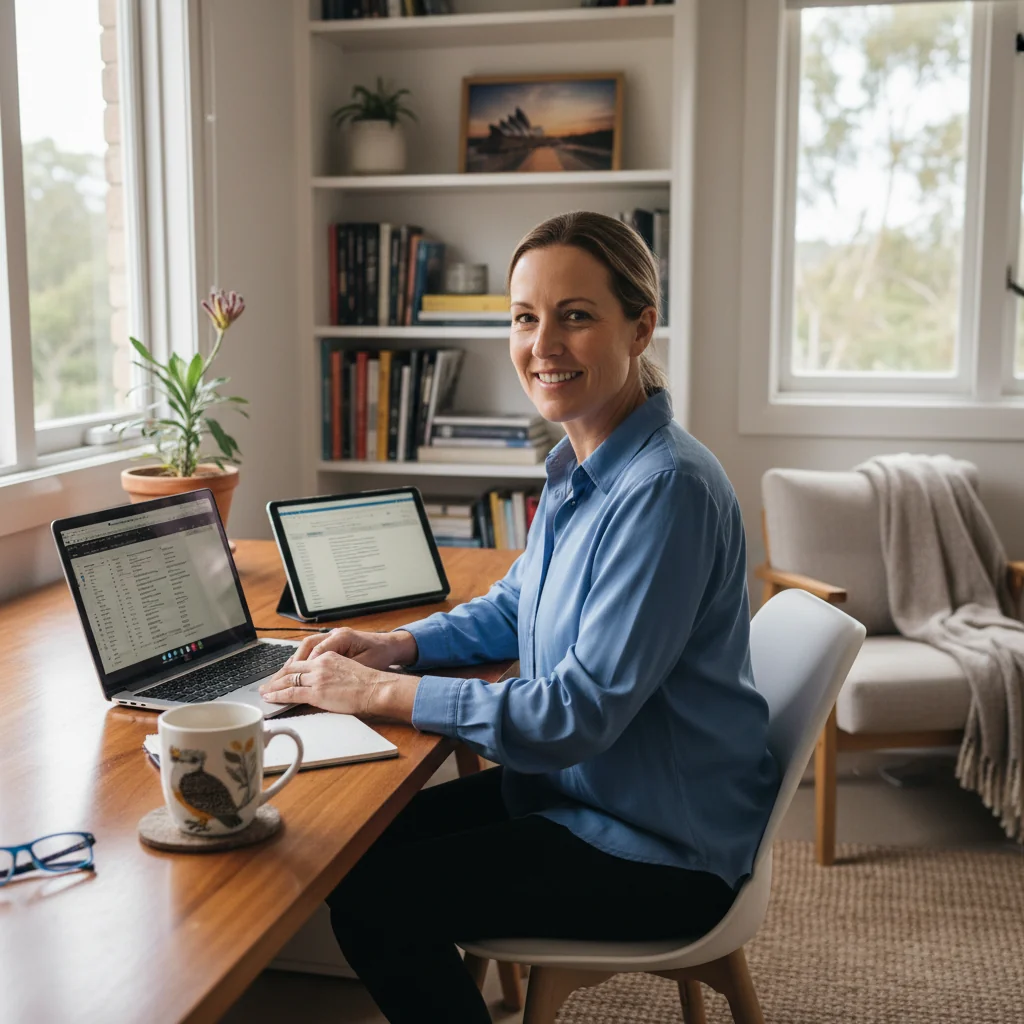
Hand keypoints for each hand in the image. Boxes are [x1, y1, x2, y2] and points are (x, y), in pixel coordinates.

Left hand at [259, 652, 418, 721]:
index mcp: (328, 656)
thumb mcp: (348, 669)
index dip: (288, 669)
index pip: (302, 661)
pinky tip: (270, 698)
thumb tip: (325, 682)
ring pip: (288, 680)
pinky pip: (291, 693)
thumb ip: (333, 672)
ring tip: (264, 692)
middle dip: (276, 677)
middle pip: (291, 668)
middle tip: (267, 684)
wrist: (377, 687)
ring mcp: (317, 677)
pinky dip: (278, 695)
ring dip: (273, 686)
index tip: (281, 675)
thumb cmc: (369, 682)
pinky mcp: (316, 692)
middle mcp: (320, 664)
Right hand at [286, 627, 416, 670]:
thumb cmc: (380, 655)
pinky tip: (296, 670)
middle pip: (306, 646)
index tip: (293, 680)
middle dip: (292, 664)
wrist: (391, 647)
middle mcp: (335, 634)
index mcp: (342, 637)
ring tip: (282, 676)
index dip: (304, 667)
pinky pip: (313, 649)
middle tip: (279, 679)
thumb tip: (323, 681)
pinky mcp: (333, 642)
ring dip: (295, 661)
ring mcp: (333, 636)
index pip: (316, 651)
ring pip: (307, 646)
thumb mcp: (364, 665)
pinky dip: (304, 659)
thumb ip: (343, 671)